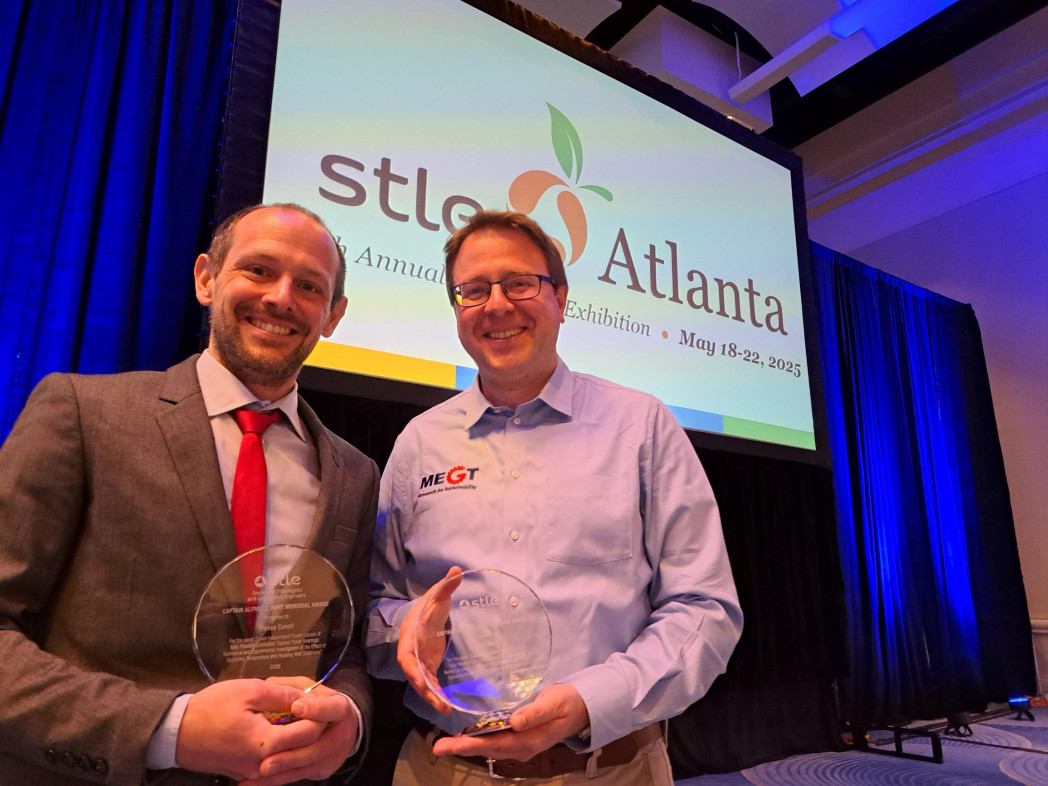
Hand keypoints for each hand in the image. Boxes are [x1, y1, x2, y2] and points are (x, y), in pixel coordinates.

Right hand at [175, 679, 314, 780]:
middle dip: (311, 724)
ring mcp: (254, 771)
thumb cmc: (211, 708)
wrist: (177, 732)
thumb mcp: (249, 691)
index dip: (319, 714)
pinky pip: (274, 759)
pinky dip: (280, 742)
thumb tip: (307, 697)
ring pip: (289, 754)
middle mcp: (263, 765)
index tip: (317, 698)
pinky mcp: (246, 771)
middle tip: (307, 704)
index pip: (310, 734)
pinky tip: (275, 723)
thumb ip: (283, 695)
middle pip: (303, 747)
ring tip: (292, 711)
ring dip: (296, 733)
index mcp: (266, 744)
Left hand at [240, 677, 358, 785]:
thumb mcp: (307, 687)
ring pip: (306, 767)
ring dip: (280, 773)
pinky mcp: (323, 770)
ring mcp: (333, 756)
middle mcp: (341, 735)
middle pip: (317, 748)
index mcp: (340, 709)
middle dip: (290, 756)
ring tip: (256, 775)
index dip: (315, 709)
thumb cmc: (316, 702)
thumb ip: (291, 687)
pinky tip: (259, 782)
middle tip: (265, 763)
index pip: (332, 709)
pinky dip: (278, 779)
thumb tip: (270, 687)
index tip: (295, 707)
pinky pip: (299, 775)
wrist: (338, 725)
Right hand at [397, 566, 462, 714]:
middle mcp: (411, 653)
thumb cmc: (429, 604)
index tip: (423, 682)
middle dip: (425, 691)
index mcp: (409, 636)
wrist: (427, 612)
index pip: (407, 657)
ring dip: (432, 696)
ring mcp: (419, 661)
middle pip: (414, 675)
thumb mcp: (437, 595)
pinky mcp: (428, 665)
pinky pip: (430, 682)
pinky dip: (437, 692)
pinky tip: (448, 703)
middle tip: (440, 704)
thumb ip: (446, 586)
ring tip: (446, 709)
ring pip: (422, 683)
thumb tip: (456, 570)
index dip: (413, 670)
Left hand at [432, 683, 588, 762]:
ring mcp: (522, 745)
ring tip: (448, 742)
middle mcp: (522, 747)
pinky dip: (481, 740)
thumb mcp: (553, 703)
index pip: (492, 744)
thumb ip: (534, 713)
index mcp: (528, 740)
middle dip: (462, 747)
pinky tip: (471, 736)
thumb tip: (514, 722)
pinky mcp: (522, 738)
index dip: (469, 745)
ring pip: (491, 747)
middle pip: (487, 749)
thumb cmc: (567, 702)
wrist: (582, 709)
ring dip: (470, 745)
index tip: (449, 746)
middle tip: (438, 746)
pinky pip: (497, 742)